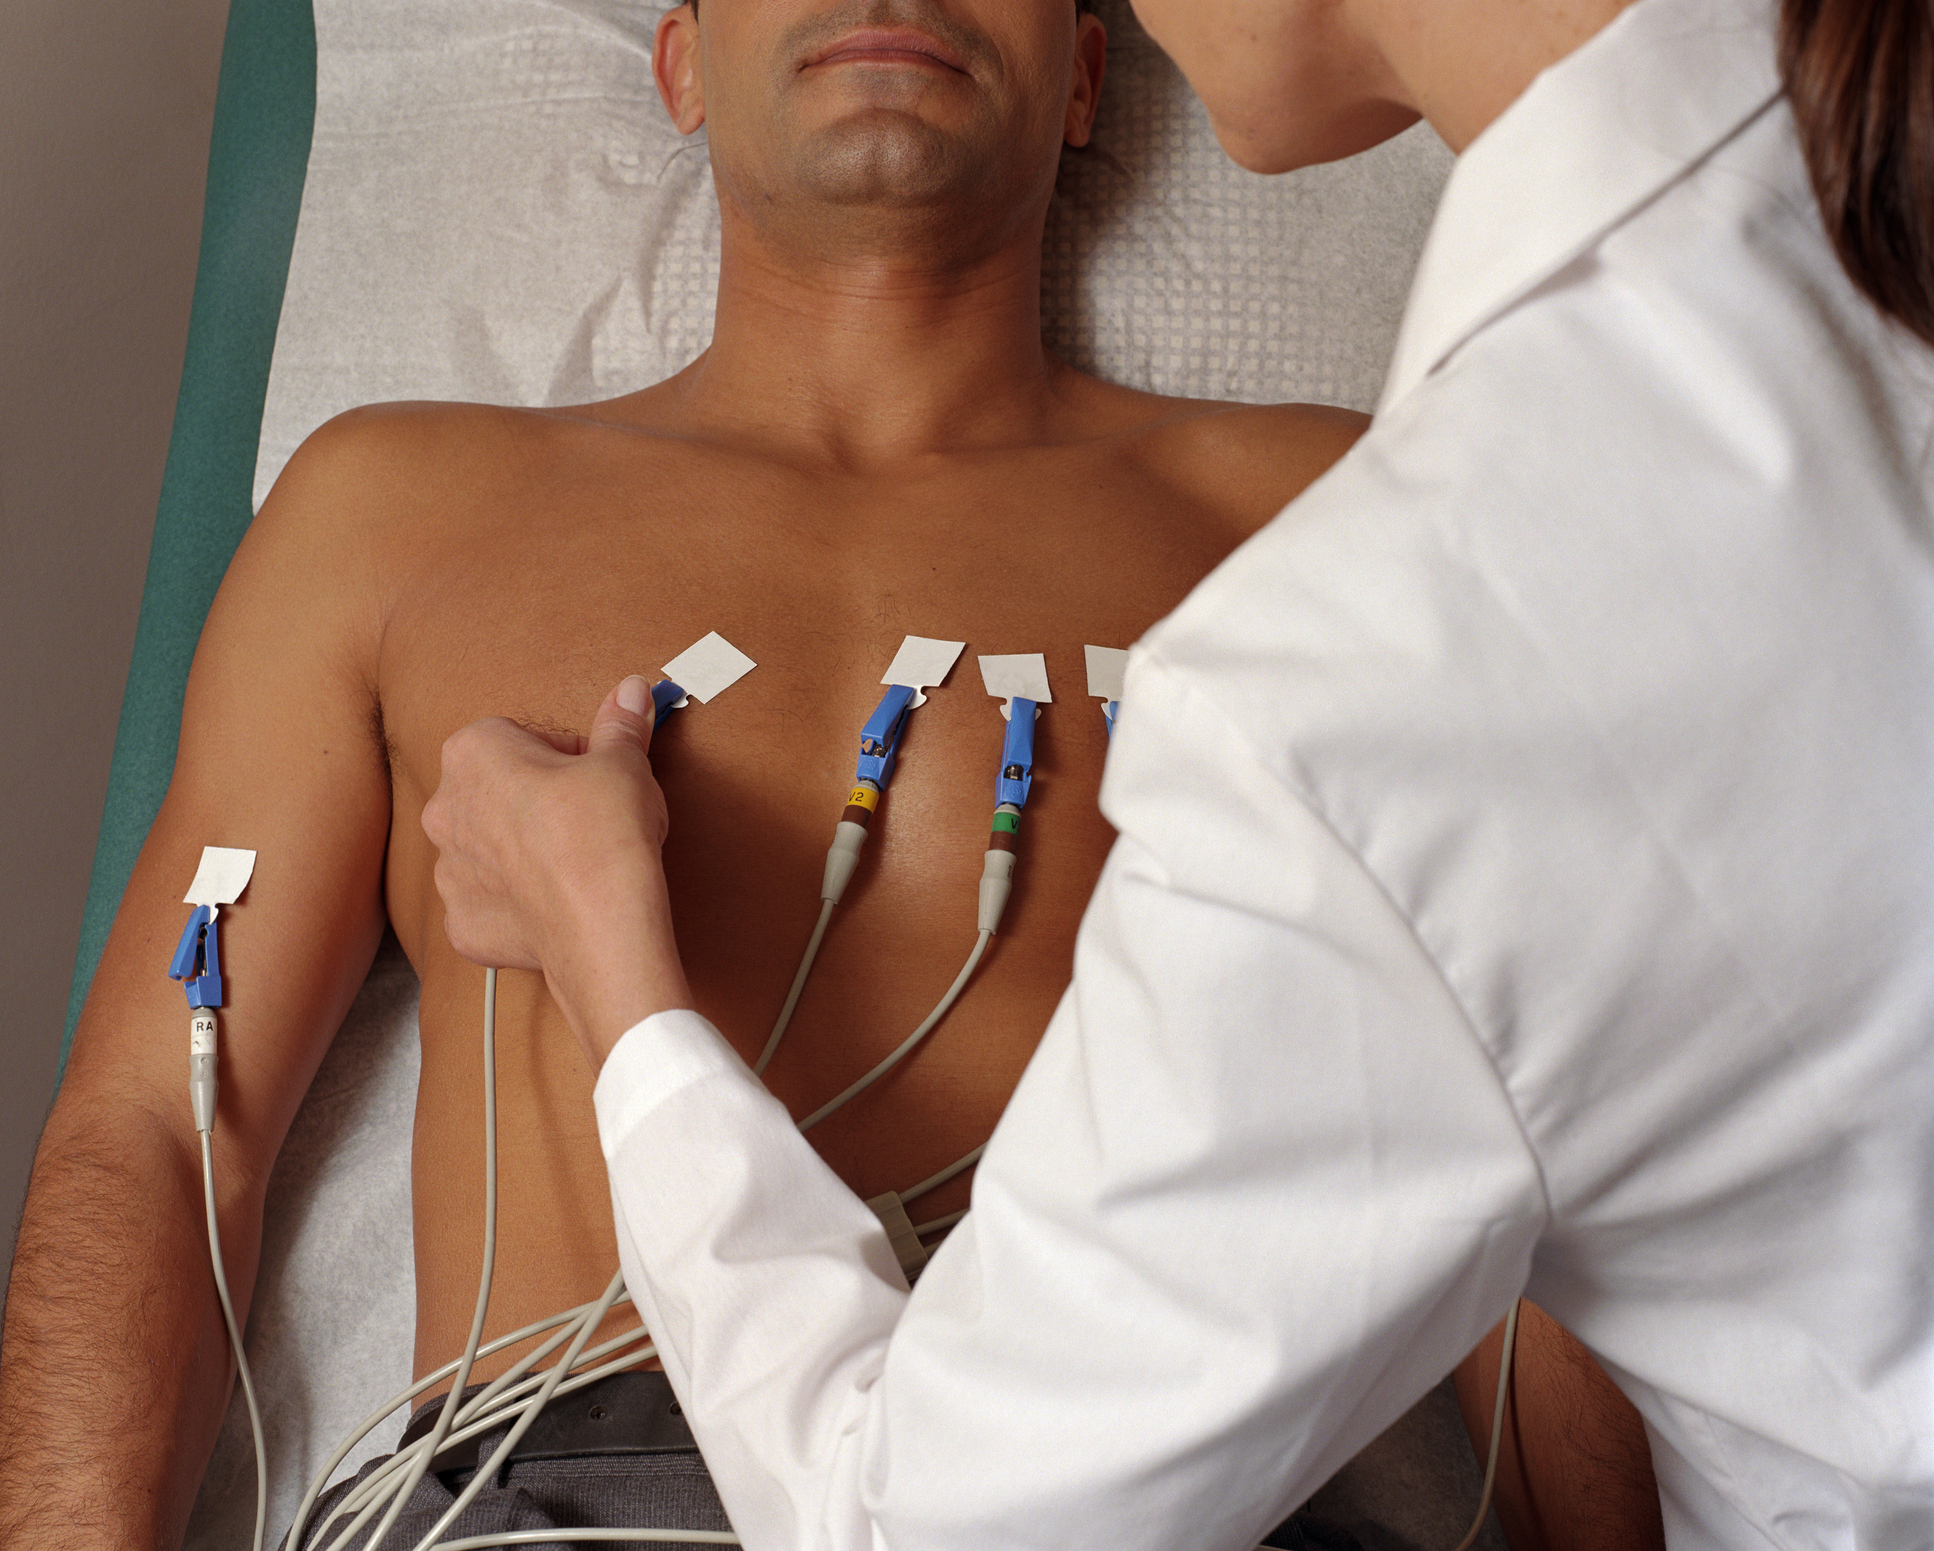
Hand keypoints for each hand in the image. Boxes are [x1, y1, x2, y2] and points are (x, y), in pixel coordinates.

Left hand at [423, 675, 693, 1067]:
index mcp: (474, 753)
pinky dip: (517, 904)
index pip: (518, 736)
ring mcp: (448, 871)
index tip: (594, 773)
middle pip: (495, 791)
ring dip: (522, 851)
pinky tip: (556, 903)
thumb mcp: (623, 764)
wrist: (601, 926)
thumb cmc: (603, 836)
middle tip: (587, 816)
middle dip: (536, 800)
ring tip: (574, 862)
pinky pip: (489, 903)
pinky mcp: (463, 923)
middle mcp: (445, 810)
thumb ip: (620, 725)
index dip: (565, 754)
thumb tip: (630, 692)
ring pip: (488, 850)